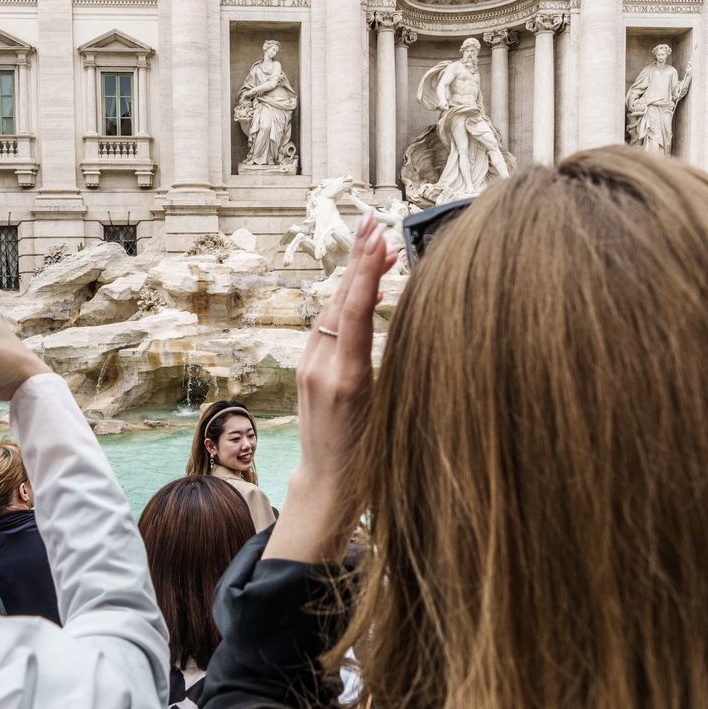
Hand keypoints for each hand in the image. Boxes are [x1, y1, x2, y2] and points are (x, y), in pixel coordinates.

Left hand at [264, 213, 396, 563]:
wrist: (326, 487)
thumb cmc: (369, 460)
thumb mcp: (390, 411)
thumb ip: (389, 363)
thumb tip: (400, 314)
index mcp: (346, 379)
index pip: (353, 309)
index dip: (365, 269)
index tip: (377, 234)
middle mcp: (320, 367)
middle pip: (340, 300)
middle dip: (358, 260)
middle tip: (373, 222)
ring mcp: (309, 368)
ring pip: (332, 310)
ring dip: (354, 277)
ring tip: (376, 246)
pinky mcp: (307, 371)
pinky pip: (328, 327)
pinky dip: (346, 302)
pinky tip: (363, 288)